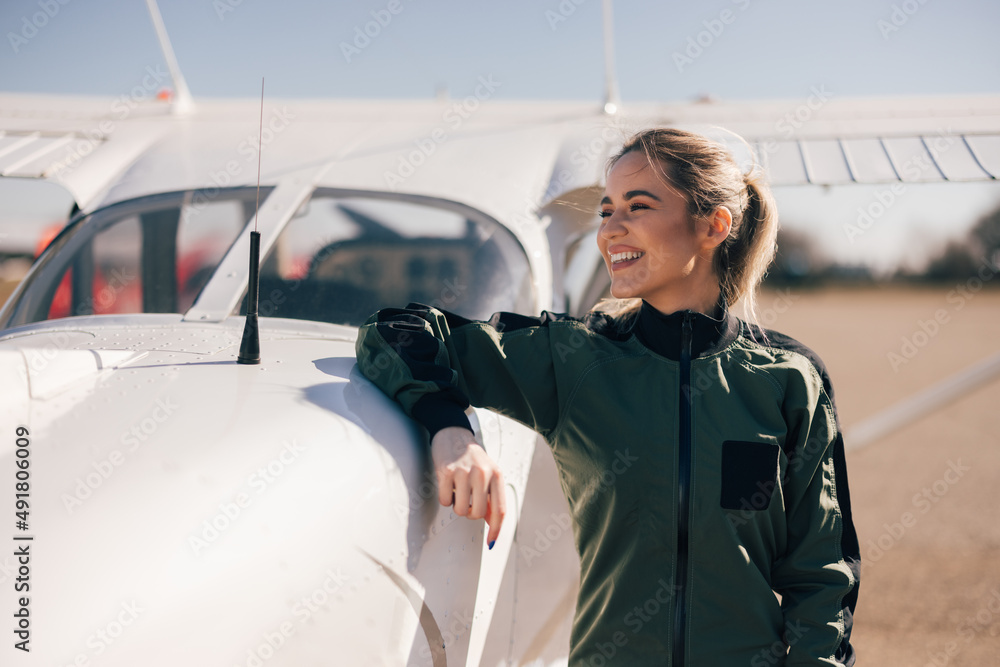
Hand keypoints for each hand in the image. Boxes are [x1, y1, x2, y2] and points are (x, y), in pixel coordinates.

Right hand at [430, 426, 506, 546]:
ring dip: (457, 505)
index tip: (492, 542)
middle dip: (470, 512)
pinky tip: (448, 484)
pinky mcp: (446, 472)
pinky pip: (445, 500)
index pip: (500, 510)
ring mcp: (464, 473)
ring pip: (460, 510)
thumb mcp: (488, 473)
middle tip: (467, 500)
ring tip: (458, 489)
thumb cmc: (472, 456)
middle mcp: (482, 474)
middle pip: (477, 514)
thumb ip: (492, 497)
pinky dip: (445, 497)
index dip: (496, 529)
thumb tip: (493, 523)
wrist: (453, 432)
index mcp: (496, 475)